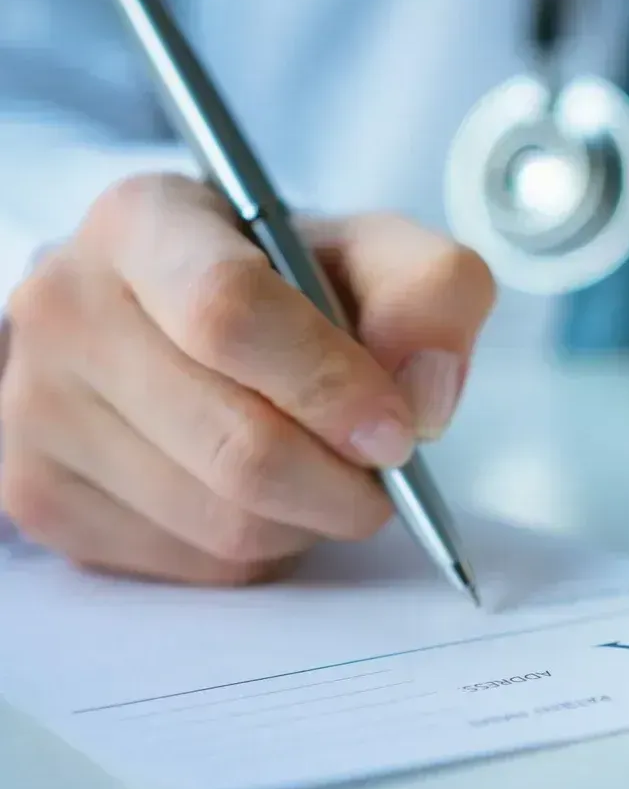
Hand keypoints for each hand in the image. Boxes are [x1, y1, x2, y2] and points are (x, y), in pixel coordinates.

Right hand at [0, 174, 494, 583]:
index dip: (329, 387)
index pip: (227, 314)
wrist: (172, 321)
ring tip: (322, 473)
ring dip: (308, 520)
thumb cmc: (279, 286)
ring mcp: (36, 409)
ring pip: (220, 523)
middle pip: (235, 444)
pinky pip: (192, 565)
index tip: (398, 435)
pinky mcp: (40, 493)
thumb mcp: (369, 255)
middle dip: (342, 483)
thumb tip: (424, 398)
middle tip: (384, 476)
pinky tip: (262, 496)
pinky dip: (260, 548)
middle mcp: (65, 308)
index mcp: (144, 224)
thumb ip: (430, 292)